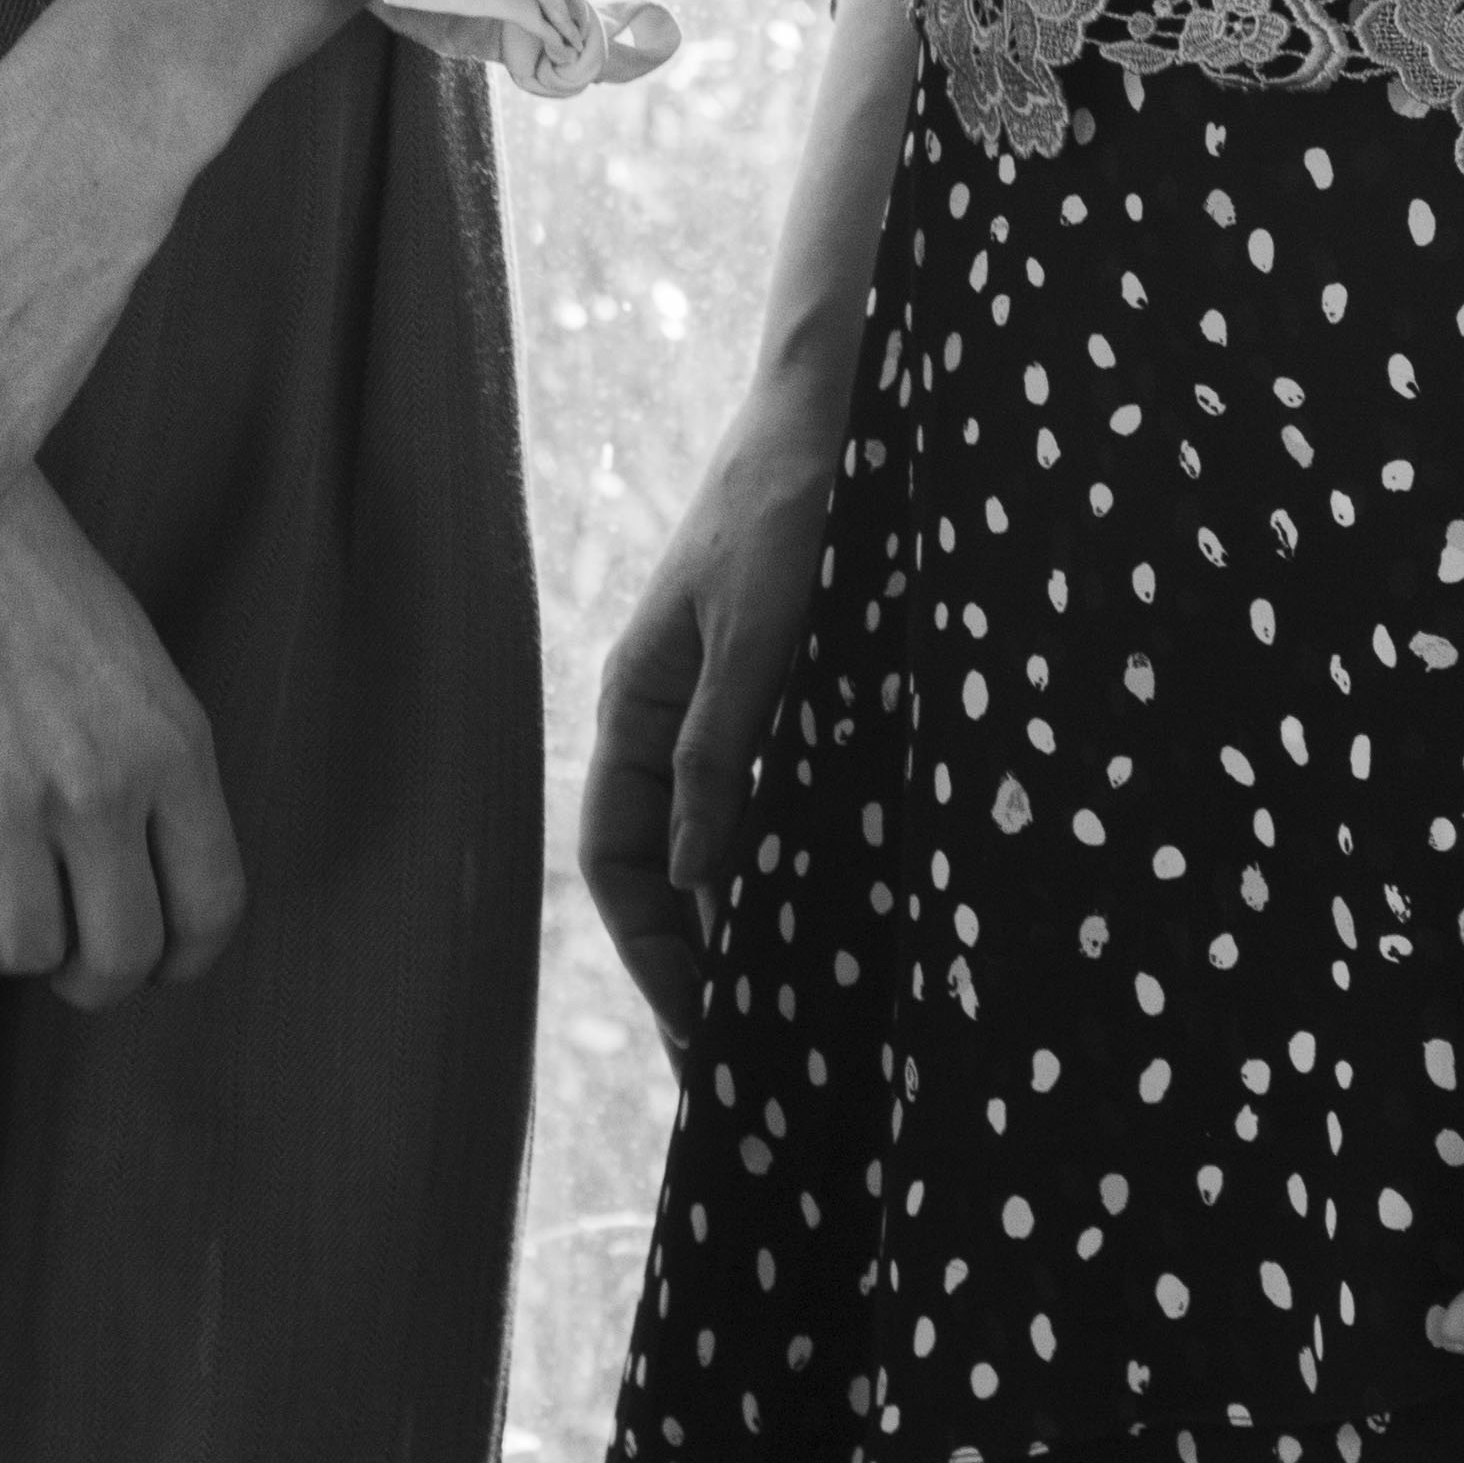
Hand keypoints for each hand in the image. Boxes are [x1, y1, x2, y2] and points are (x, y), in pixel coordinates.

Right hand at [0, 464, 243, 1001]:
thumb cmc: (32, 586)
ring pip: (21, 954)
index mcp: (172, 747)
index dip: (182, 958)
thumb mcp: (136, 668)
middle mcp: (99, 787)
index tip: (153, 958)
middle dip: (92, 976)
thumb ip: (155, 775)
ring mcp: (3, 803)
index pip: (211, 910)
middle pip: (118, 960)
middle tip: (64, 949)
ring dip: (6, 936)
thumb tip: (147, 891)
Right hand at [581, 375, 847, 1058]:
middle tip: (750, 1059)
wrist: (841, 404)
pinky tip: (835, 915)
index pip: (622, 860)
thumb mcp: (757, 630)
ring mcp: (727, 705)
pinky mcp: (786, 690)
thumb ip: (723, 748)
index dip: (658, 954)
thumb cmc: (789, 501)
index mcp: (638, 702)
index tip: (707, 1035)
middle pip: (665, 869)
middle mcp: (672, 715)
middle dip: (697, 963)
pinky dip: (789, 868)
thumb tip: (700, 881)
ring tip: (791, 1015)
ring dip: (747, 925)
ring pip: (721, 844)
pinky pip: (770, 804)